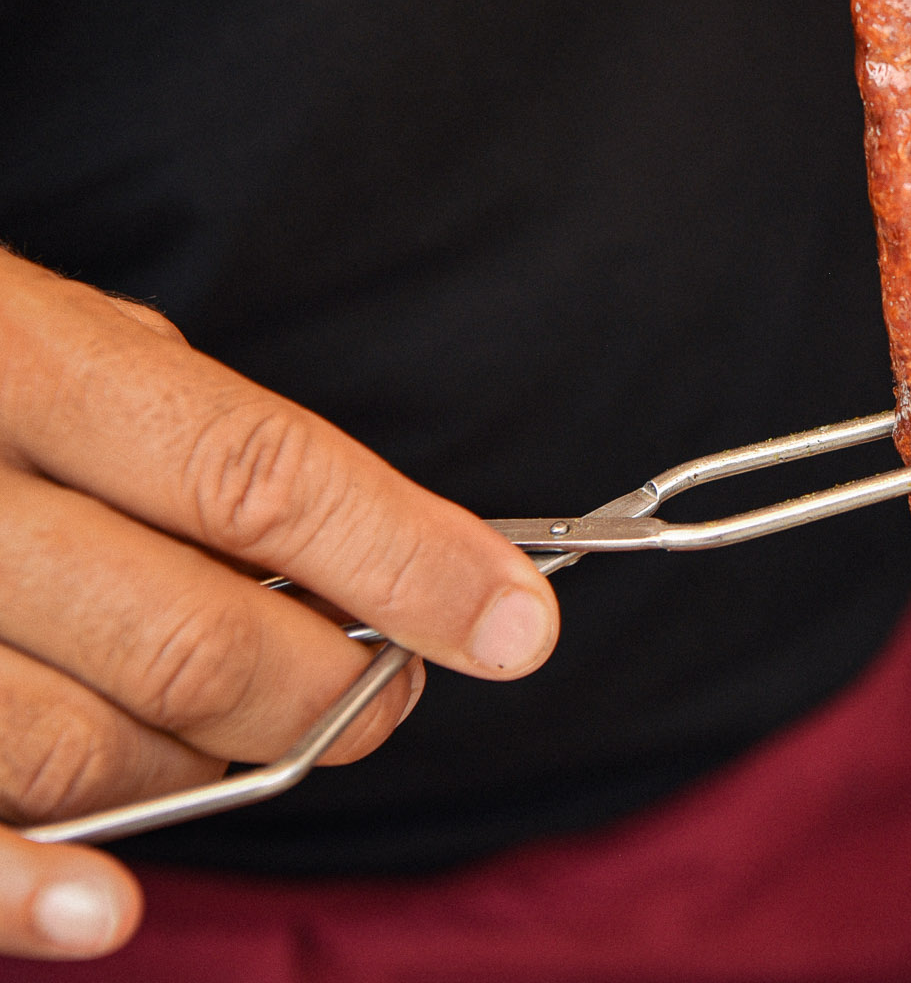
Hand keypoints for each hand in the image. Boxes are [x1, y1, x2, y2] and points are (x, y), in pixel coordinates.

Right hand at [0, 249, 559, 958]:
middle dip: (330, 690)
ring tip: (250, 733)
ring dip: (210, 769)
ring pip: (84, 751)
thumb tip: (384, 559)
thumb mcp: (63, 341)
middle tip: (384, 688)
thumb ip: (194, 437)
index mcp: (20, 360)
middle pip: (192, 636)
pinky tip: (104, 914)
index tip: (516, 623)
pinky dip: (27, 890)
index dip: (407, 560)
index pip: (257, 477)